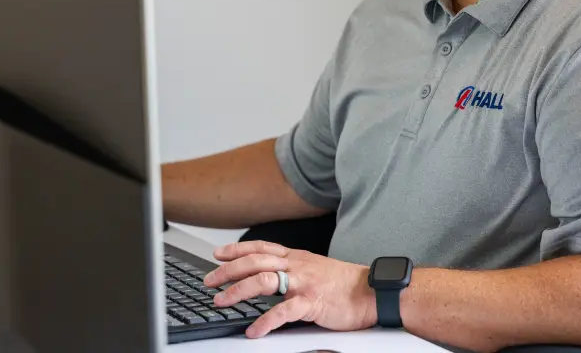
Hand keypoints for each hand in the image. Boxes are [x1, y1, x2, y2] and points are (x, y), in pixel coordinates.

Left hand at [202, 240, 377, 337]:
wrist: (372, 291)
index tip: (218, 254)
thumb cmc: (345, 283)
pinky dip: (265, 322)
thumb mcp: (315, 268)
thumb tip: (273, 276)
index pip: (261, 248)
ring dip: (238, 291)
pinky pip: (284, 311)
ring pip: (263, 281)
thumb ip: (294, 269)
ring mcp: (304, 283)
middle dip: (228, 270)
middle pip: (255, 262)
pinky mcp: (312, 302)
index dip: (237, 249)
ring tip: (221, 301)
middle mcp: (297, 266)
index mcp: (297, 257)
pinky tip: (253, 331)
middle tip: (209, 280)